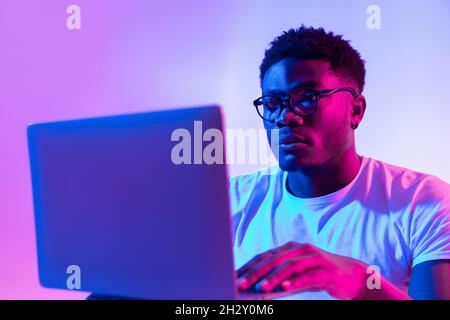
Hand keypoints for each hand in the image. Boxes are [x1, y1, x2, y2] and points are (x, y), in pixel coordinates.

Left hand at [237, 242, 369, 299]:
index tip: (236, 276)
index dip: (250, 266)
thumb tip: (260, 287)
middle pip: (275, 260)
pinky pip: (309, 276)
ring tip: (261, 288)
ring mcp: (315, 258)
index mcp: (292, 249)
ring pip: (290, 266)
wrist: (354, 276)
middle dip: (256, 272)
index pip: (266, 256)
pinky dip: (296, 282)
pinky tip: (285, 288)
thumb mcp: (300, 274)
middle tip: (242, 283)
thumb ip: (283, 277)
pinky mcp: (327, 270)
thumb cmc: (321, 275)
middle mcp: (302, 250)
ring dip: (274, 277)